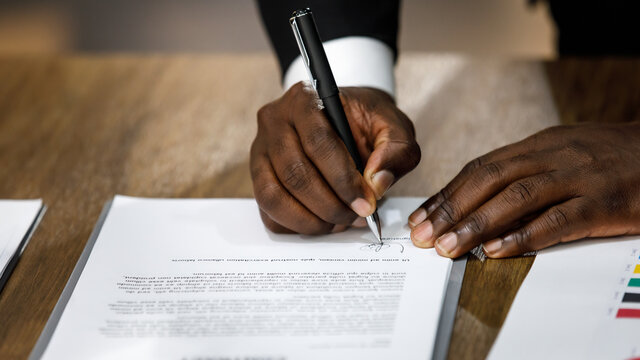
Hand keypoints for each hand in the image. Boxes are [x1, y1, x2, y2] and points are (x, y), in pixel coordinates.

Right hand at [251, 82, 419, 233]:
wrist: (346, 120)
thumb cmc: (366, 122)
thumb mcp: (393, 127)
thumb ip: (396, 151)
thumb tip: (377, 184)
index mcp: (305, 99)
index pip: (318, 142)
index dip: (343, 179)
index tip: (366, 203)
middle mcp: (274, 121)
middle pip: (294, 173)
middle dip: (329, 205)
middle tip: (356, 217)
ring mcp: (260, 149)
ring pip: (274, 195)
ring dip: (310, 220)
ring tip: (339, 223)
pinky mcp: (257, 175)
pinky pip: (267, 210)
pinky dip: (294, 225)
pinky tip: (321, 223)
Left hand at [408, 122, 639, 257]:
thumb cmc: (613, 156)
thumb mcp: (564, 152)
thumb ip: (526, 171)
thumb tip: (481, 200)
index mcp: (540, 144)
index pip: (482, 168)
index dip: (448, 193)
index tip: (423, 216)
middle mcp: (554, 156)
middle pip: (490, 179)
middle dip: (451, 209)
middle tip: (424, 235)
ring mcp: (579, 177)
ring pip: (516, 198)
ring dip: (477, 224)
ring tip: (449, 246)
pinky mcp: (604, 202)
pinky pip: (558, 220)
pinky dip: (524, 236)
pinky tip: (498, 251)